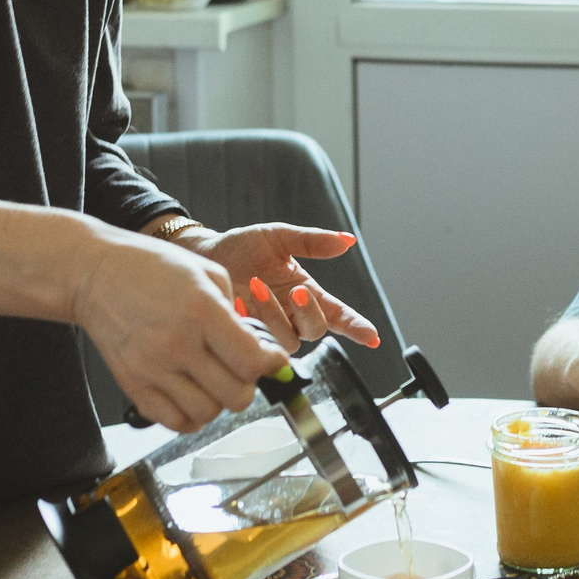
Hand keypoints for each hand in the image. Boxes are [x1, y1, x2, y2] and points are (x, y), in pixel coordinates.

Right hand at [73, 231, 289, 432]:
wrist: (94, 275)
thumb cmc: (151, 267)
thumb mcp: (205, 272)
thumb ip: (235, 312)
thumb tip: (259, 350)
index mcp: (201, 310)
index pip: (251, 361)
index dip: (270, 365)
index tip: (271, 360)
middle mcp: (177, 343)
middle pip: (236, 396)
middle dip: (247, 384)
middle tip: (240, 369)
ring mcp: (152, 368)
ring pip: (207, 414)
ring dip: (218, 402)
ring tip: (213, 380)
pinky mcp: (132, 385)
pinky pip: (174, 422)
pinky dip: (190, 415)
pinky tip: (191, 393)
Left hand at [175, 223, 383, 353]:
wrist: (207, 255)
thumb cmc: (244, 247)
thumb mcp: (279, 237)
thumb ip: (312, 241)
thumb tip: (347, 240)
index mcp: (306, 294)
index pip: (338, 315)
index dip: (356, 327)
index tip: (372, 336)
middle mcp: (292, 316)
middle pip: (315, 330)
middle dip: (309, 312)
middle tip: (295, 290)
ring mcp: (269, 328)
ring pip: (287, 339)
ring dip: (274, 314)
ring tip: (254, 287)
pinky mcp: (246, 336)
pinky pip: (257, 341)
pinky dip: (249, 322)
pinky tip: (236, 302)